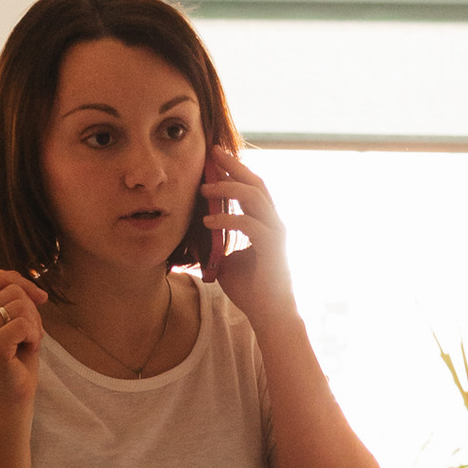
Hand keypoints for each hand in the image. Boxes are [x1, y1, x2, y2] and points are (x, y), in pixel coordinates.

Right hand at [0, 271, 45, 413]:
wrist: (12, 400)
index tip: (40, 299)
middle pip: (14, 291)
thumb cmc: (17, 363)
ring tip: (26, 345)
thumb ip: (16, 301)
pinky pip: (24, 323)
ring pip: (20, 306)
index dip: (24, 283)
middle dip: (32, 312)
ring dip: (34, 326)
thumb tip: (35, 289)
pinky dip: (34, 337)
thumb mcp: (15, 324)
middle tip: (29, 337)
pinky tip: (27, 351)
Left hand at [201, 152, 297, 327]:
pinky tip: (207, 221)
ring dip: (228, 189)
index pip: (251, 189)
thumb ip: (214, 245)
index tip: (215, 157)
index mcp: (265, 223)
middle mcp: (274, 223)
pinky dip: (228, 220)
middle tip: (213, 151)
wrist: (270, 316)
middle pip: (256, 183)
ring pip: (255, 197)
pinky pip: (250, 224)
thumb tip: (191, 236)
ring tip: (204, 187)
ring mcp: (276, 233)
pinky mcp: (273, 247)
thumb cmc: (251, 290)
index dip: (234, 171)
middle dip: (234, 166)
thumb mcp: (225, 262)